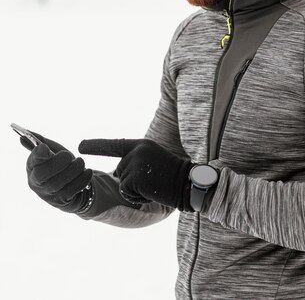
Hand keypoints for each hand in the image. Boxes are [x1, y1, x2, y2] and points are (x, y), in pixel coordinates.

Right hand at [21, 130, 92, 213]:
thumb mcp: (51, 152)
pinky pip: (73, 189)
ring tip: (80, 162)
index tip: (45, 147)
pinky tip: (87, 171)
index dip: (37, 155)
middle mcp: (37, 183)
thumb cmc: (58, 166)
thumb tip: (22, 136)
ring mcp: (49, 194)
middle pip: (42, 175)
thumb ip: (39, 142)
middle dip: (57, 163)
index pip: (31, 162)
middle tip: (69, 155)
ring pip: (59, 183)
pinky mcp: (63, 200)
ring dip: (73, 169)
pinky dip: (83, 178)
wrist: (72, 187)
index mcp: (32, 168)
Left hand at [78, 137, 193, 211]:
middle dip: (132, 181)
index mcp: (141, 144)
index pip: (116, 145)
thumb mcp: (154, 160)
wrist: (187, 183)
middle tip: (154, 180)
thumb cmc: (174, 176)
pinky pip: (126, 192)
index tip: (79, 146)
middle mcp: (136, 150)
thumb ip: (136, 161)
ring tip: (154, 185)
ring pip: (122, 183)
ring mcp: (134, 163)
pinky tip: (152, 191)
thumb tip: (118, 173)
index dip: (97, 145)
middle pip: (120, 170)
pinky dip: (137, 197)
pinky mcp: (134, 177)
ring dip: (136, 190)